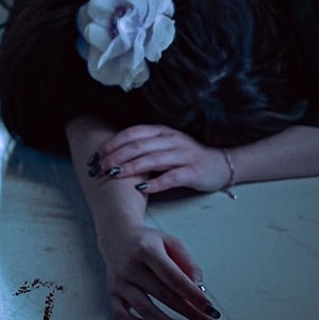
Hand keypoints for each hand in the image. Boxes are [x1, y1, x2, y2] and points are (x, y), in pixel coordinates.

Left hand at [96, 124, 230, 194]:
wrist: (221, 164)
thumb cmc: (186, 157)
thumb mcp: (165, 145)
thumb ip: (144, 147)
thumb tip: (112, 155)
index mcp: (162, 131)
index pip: (132, 133)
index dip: (113, 143)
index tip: (97, 155)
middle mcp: (171, 140)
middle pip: (138, 146)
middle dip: (116, 156)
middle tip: (100, 167)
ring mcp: (183, 156)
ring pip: (152, 160)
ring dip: (130, 167)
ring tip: (114, 174)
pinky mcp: (193, 172)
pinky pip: (171, 177)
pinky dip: (154, 183)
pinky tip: (140, 188)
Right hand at [100, 225, 222, 319]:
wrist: (117, 237)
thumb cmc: (148, 242)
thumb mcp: (172, 243)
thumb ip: (188, 264)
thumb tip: (199, 290)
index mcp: (147, 250)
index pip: (174, 278)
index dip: (194, 296)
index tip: (212, 310)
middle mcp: (130, 266)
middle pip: (164, 296)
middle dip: (191, 314)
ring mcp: (119, 282)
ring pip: (145, 309)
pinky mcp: (112, 293)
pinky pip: (121, 316)